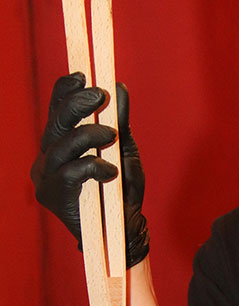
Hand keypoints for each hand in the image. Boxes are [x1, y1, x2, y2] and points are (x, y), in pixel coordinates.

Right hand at [31, 72, 149, 267]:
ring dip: (88, 134)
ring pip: (60, 145)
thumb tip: (119, 87)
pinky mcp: (53, 197)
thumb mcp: (124, 151)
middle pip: (55, 123)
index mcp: (61, 144)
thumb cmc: (122, 191)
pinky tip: (110, 170)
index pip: (56, 111)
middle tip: (99, 95)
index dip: (64, 90)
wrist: (125, 230)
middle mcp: (48, 158)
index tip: (82, 75)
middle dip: (76, 104)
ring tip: (109, 136)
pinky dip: (92, 166)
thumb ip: (120, 122)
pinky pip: (68, 173)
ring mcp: (46, 178)